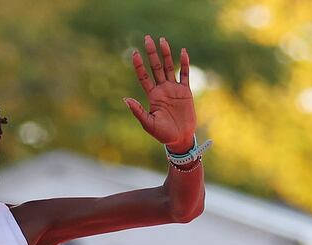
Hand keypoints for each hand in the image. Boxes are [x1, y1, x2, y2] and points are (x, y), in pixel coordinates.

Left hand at [124, 36, 195, 151]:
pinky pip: (185, 75)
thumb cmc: (162, 134)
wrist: (179, 138)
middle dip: (151, 53)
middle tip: (147, 38)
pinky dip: (185, 63)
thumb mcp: (148, 123)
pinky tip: (183, 52)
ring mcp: (174, 89)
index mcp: (152, 96)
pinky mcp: (186, 92)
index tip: (134, 53)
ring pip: (169, 67)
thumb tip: (126, 99)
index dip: (139, 65)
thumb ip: (138, 111)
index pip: (144, 77)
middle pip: (156, 67)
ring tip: (162, 40)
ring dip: (166, 54)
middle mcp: (162, 89)